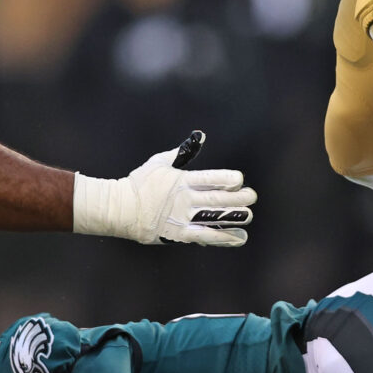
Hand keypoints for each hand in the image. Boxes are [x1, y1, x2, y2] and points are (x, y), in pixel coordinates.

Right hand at [72, 130, 255, 246]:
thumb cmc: (140, 184)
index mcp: (181, 180)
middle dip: (238, 198)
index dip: (226, 178)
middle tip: (252, 197)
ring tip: (248, 216)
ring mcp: (182, 217)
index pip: (209, 178)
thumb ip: (183, 151)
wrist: (120, 209)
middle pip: (216, 198)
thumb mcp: (160, 162)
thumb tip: (200, 135)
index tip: (239, 179)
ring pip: (214, 218)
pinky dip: (224, 237)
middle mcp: (184, 199)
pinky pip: (206, 236)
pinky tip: (239, 236)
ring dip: (234, 217)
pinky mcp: (179, 234)